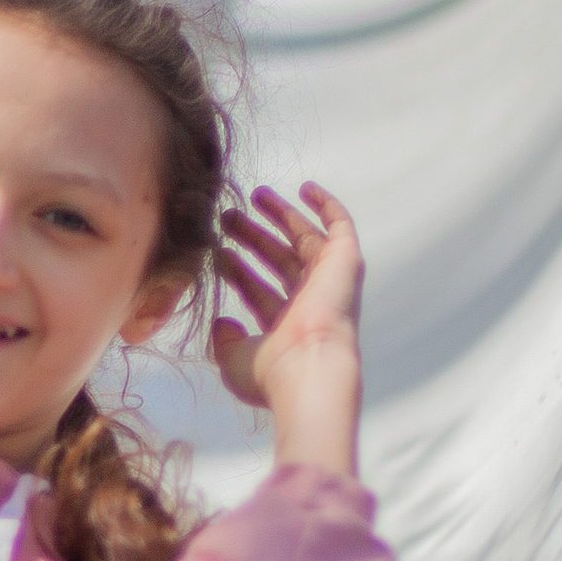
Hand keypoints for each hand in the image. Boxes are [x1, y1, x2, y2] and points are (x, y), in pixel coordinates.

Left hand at [211, 181, 363, 475]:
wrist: (309, 367)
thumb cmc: (273, 373)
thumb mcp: (235, 361)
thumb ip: (226, 342)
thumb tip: (221, 323)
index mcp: (287, 327)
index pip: (259, 291)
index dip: (238, 271)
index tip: (216, 252)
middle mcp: (310, 302)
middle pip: (278, 261)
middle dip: (254, 238)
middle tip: (229, 217)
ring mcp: (329, 281)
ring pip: (303, 239)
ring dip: (281, 216)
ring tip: (254, 195)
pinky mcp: (345, 261)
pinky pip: (339, 226)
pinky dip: (326, 206)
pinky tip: (304, 188)